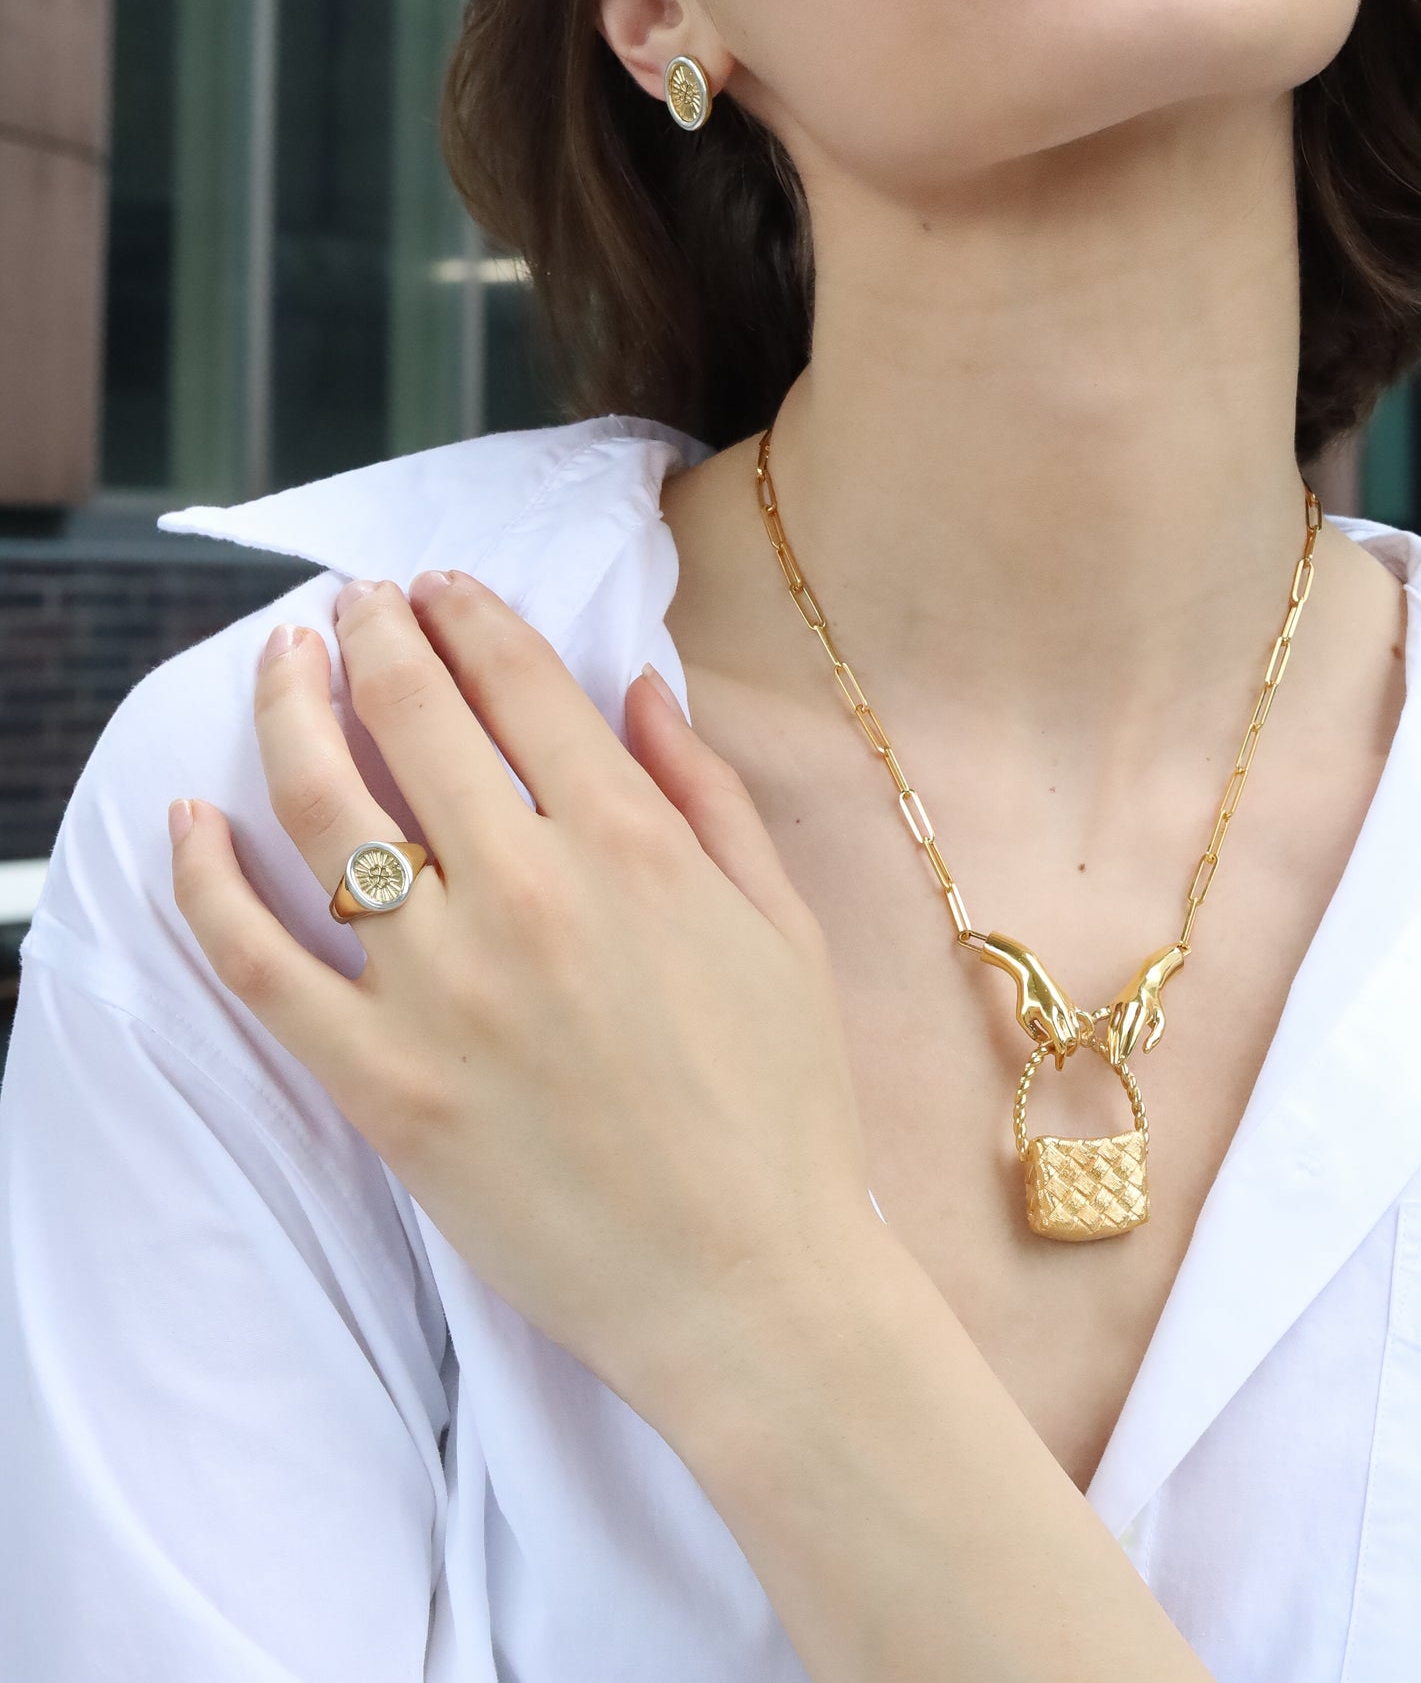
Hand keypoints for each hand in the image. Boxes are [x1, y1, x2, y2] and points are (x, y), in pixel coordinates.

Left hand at [169, 572, 881, 1438]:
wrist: (748, 1282)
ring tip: (280, 664)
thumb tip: (635, 686)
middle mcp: (527, 894)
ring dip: (288, 710)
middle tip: (351, 603)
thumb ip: (706, 790)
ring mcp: (443, 990)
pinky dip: (208, 882)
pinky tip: (190, 819)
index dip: (465, 613)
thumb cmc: (782, 1103)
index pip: (518, 680)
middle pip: (410, 715)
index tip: (435, 586)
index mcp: (633, 844)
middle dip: (371, 633)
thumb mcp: (779, 921)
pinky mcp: (382, 1085)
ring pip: (323, 810)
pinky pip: (260, 964)